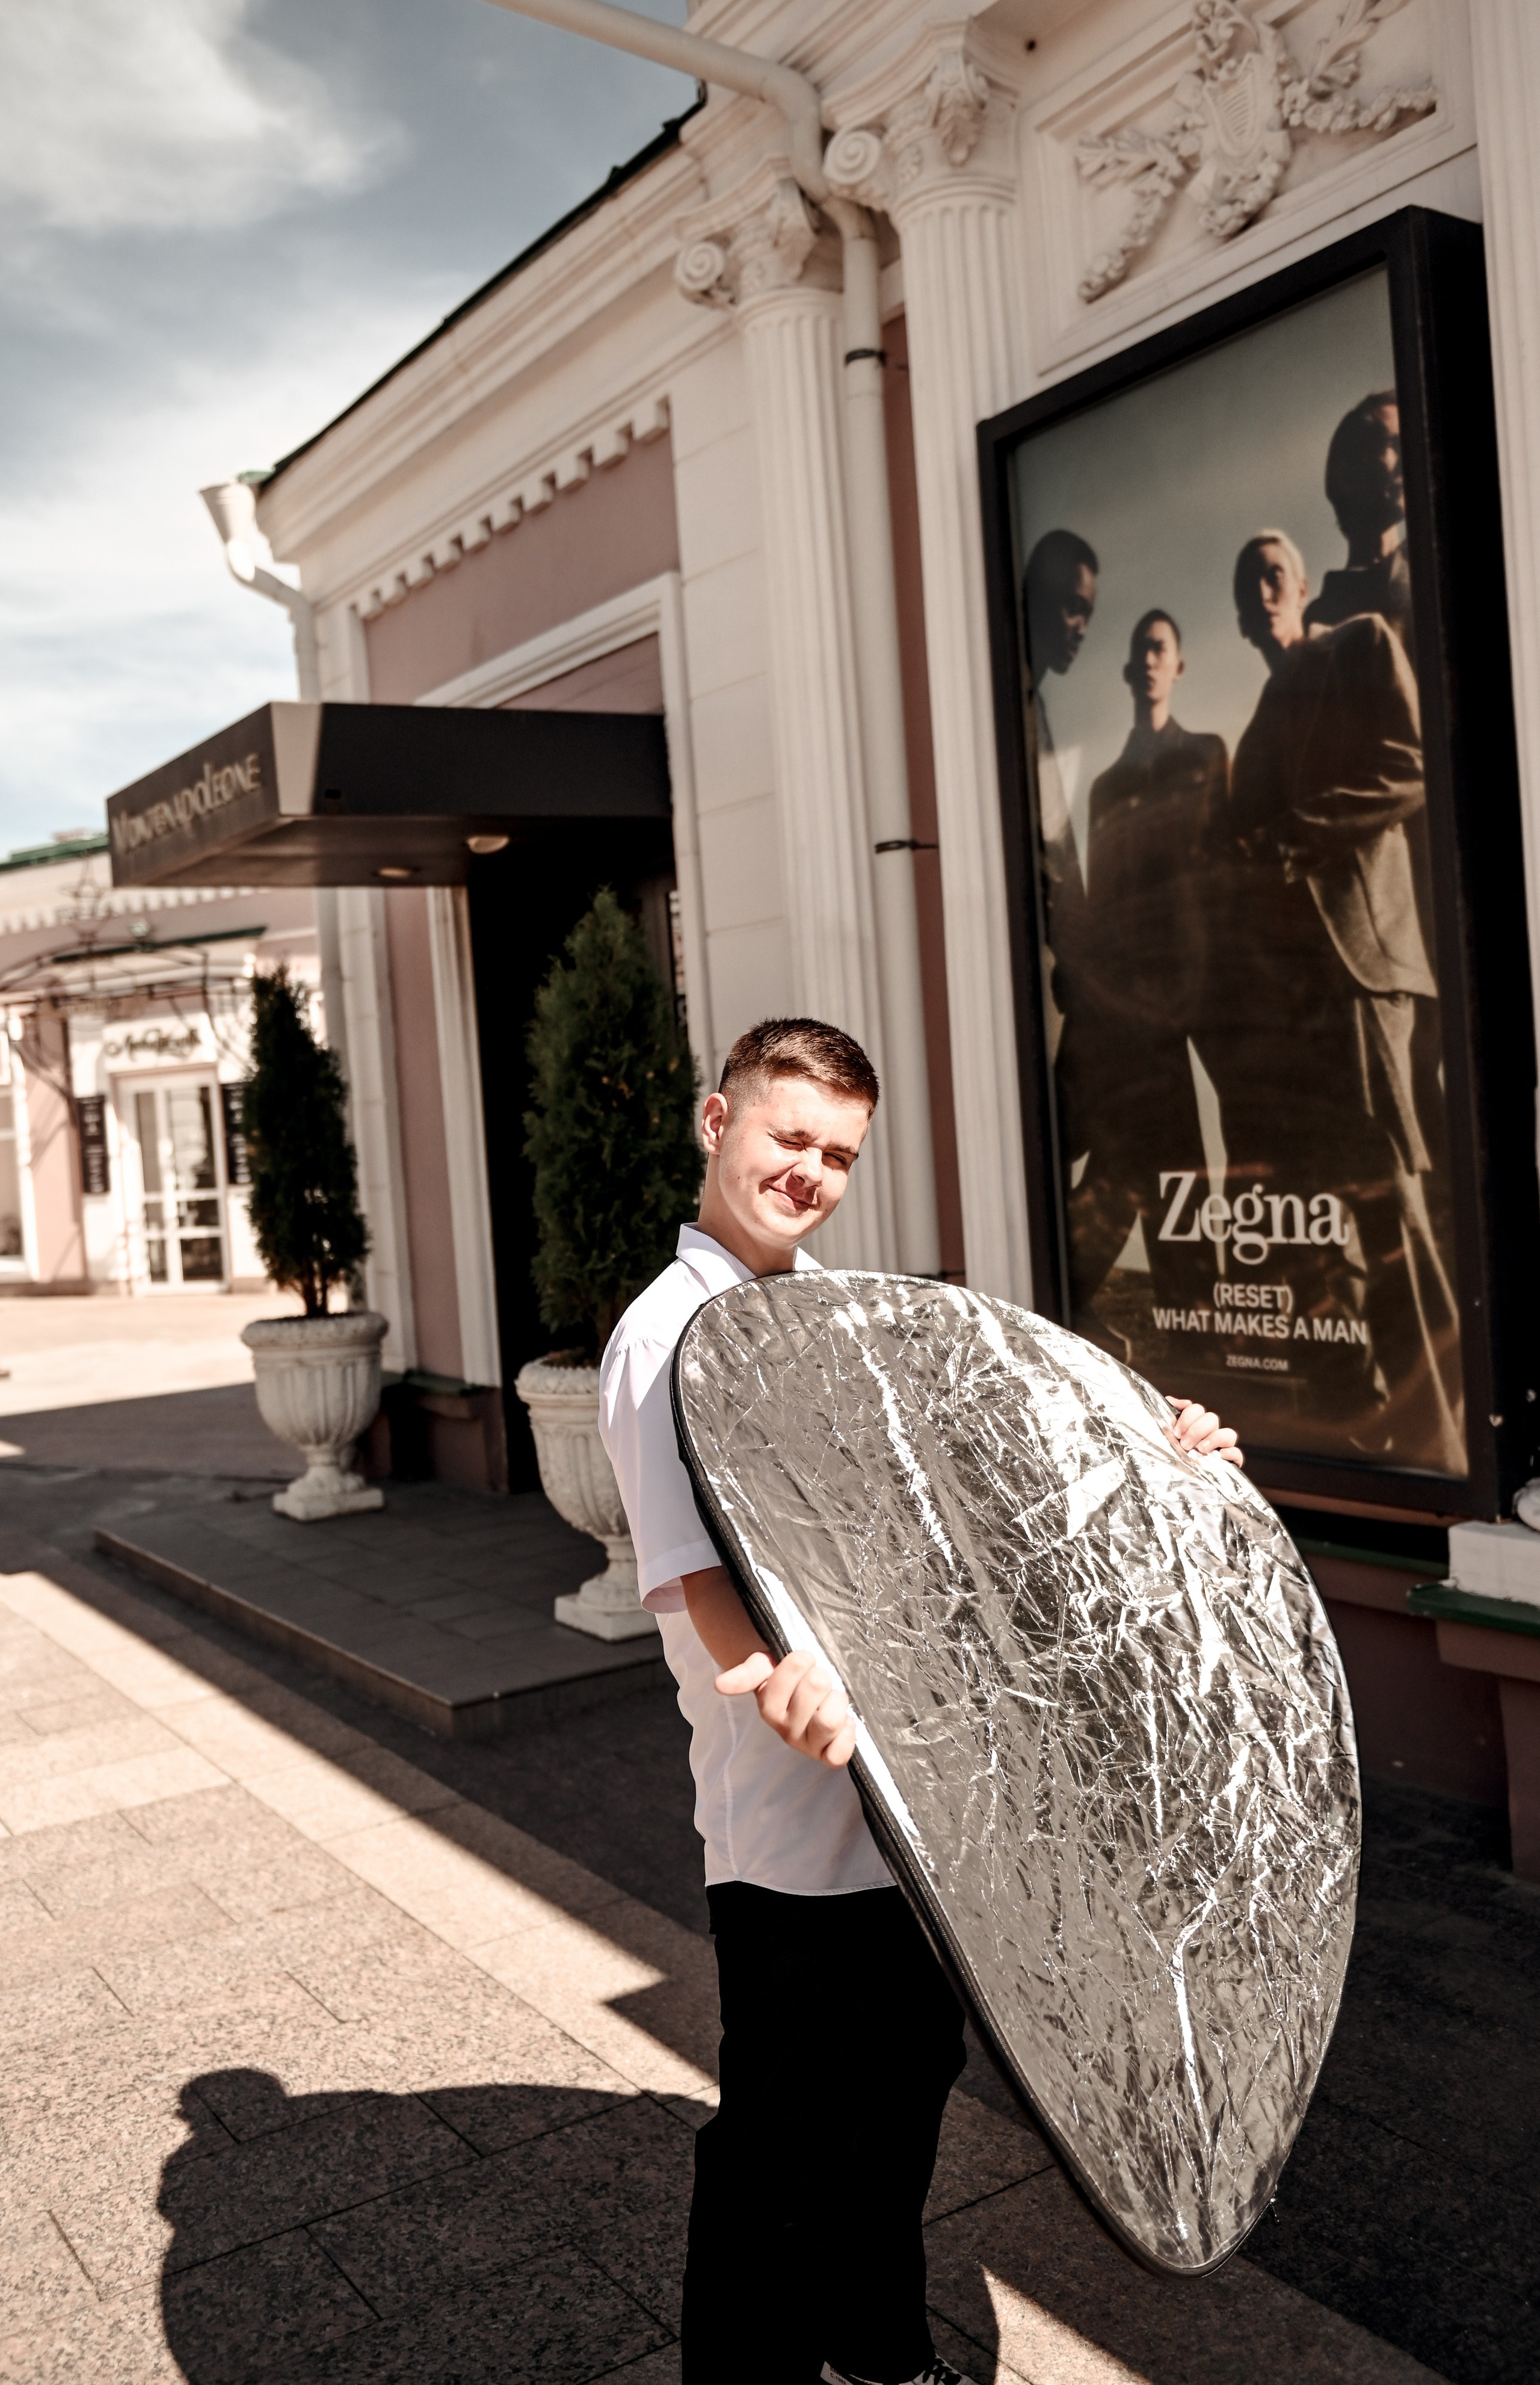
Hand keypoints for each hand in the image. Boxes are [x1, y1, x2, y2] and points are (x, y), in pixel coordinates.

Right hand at [715, 1647, 856, 1767]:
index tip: (802, 1660)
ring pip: (829, 1720)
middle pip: (816, 1687)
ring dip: (837, 1700)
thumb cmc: (785, 1679)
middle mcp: (785, 1731)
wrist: (806, 1695)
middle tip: (817, 1680)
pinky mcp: (826, 1756)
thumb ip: (746, 1674)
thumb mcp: (763, 1668)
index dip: (802, 1660)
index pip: (795, 1669)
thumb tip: (719, 1684)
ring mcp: (806, 1746)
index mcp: (768, 1708)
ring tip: (831, 1698)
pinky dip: (847, 1735)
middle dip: (822, 1676)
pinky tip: (845, 1720)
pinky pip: (839, 1755)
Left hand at [1165, 1395, 1243, 1468]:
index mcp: (1195, 1424)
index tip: (1176, 1432)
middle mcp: (1210, 1433)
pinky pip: (1237, 1454)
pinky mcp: (1228, 1463)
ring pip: (1229, 1433)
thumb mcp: (1164, 1434)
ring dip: (1214, 1439)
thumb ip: (1169, 1414)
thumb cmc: (1169, 1455)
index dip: (1187, 1417)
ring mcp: (1221, 1447)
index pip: (1197, 1409)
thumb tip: (1174, 1401)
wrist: (1171, 1480)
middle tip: (1184, 1444)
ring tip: (1201, 1449)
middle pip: (1212, 1418)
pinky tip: (1220, 1456)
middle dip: (1196, 1430)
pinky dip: (1231, 1453)